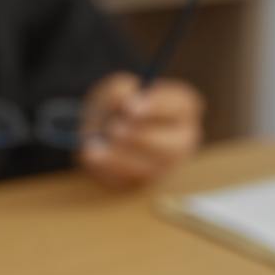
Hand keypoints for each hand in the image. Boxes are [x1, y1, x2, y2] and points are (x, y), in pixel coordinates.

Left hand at [78, 71, 203, 185]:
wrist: (100, 134)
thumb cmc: (115, 108)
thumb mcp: (113, 90)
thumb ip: (118, 91)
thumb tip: (125, 100)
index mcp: (181, 109)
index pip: (181, 106)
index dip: (158, 106)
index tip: (130, 108)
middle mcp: (181, 140)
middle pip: (172, 145)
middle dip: (140, 138)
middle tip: (115, 129)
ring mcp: (166, 166)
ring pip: (150, 168)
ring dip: (120, 157)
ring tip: (96, 145)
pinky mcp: (144, 183)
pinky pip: (130, 181)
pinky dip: (107, 168)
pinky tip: (92, 155)